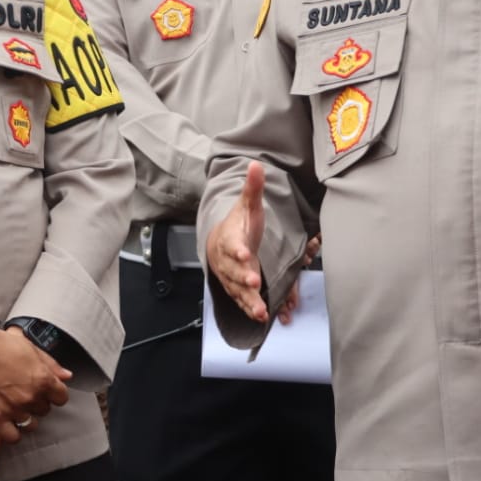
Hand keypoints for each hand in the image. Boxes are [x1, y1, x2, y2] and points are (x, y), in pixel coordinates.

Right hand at [0, 322, 68, 441]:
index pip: (62, 397)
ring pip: (31, 425)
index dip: (54, 393)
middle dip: (37, 402)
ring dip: (25, 417)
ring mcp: (14, 409)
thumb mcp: (28, 346)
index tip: (46, 391)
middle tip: (24, 393)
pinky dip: (12, 432)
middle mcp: (31, 396)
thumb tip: (66, 375)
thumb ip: (50, 363)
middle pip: (45, 410)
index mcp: (42, 378)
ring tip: (15, 407)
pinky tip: (7, 423)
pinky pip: (13, 437)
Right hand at [207, 161, 268, 322]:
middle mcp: (227, 259)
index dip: (237, 249)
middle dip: (242, 276)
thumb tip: (256, 164)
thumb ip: (252, 188)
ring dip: (248, 299)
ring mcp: (230, 276)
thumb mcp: (247, 206)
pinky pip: (241, 300)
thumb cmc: (238, 225)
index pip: (231, 243)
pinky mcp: (236, 288)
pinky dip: (249, 308)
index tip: (244, 253)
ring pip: (237, 289)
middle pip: (233, 269)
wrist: (219, 242)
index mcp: (229, 238)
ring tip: (260, 309)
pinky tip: (261, 316)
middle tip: (253, 281)